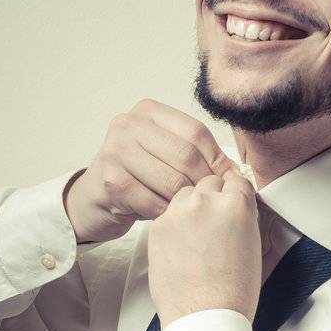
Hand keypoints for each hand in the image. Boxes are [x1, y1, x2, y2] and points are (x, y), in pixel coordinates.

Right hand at [63, 99, 238, 243]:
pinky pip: (153, 202)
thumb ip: (194, 155)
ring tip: (188, 212)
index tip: (227, 181)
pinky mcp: (110, 181)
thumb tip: (236, 172)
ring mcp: (115, 151)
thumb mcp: (163, 156)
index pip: (195, 132)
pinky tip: (167, 218)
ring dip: (185, 202)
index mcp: (148, 111)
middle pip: (185, 156)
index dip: (216, 159)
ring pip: (172, 181)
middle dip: (204, 183)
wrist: (93, 200)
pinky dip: (166, 214)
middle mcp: (128, 125)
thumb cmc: (136, 179)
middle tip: (210, 202)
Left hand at [148, 170, 261, 328]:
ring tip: (197, 238)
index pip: (235, 178)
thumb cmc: (232, 292)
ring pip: (186, 195)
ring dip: (191, 208)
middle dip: (212, 199)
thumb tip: (234, 204)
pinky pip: (168, 214)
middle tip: (214, 226)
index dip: (233, 192)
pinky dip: (174, 226)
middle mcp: (206, 203)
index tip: (230, 201)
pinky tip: (183, 248)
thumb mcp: (254, 246)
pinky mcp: (158, 227)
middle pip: (209, 182)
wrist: (204, 317)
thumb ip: (243, 217)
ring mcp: (179, 213)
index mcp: (236, 205)